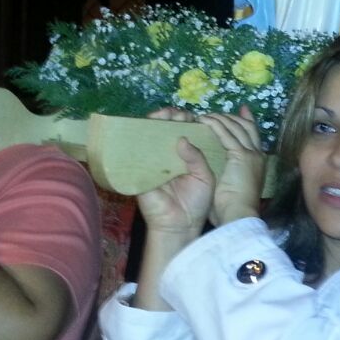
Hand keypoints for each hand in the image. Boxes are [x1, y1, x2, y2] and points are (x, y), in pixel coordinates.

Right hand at [135, 108, 215, 236]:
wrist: (182, 225)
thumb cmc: (196, 203)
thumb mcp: (204, 177)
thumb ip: (197, 158)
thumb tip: (183, 138)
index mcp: (185, 157)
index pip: (183, 132)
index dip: (186, 121)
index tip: (193, 116)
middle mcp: (167, 157)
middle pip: (164, 130)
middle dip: (170, 117)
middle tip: (178, 114)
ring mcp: (152, 163)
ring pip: (149, 137)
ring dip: (154, 123)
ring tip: (164, 116)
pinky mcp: (139, 171)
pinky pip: (135, 153)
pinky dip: (138, 141)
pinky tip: (145, 131)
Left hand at [201, 105, 264, 226]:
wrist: (239, 215)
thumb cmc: (234, 209)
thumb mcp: (232, 186)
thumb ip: (226, 174)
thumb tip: (214, 169)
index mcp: (258, 162)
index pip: (253, 136)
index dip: (247, 122)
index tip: (241, 111)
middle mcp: (257, 155)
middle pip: (247, 127)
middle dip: (232, 117)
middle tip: (215, 112)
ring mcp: (251, 154)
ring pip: (236, 127)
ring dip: (220, 119)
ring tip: (205, 116)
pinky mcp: (241, 155)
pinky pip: (226, 134)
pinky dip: (215, 125)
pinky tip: (204, 120)